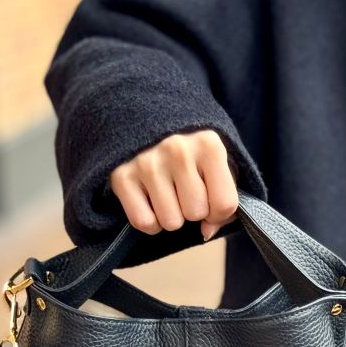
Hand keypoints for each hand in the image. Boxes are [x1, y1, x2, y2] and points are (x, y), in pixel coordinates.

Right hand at [109, 130, 237, 239]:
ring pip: (170, 222)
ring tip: (168, 192)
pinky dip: (150, 221)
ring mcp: (146, 163)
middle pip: (195, 214)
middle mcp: (177, 151)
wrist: (146, 114)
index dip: (220, 213)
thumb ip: (224, 196)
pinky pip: (144, 222)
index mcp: (209, 145)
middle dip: (194, 210)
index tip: (211, 201)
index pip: (224, 204)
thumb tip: (207, 231)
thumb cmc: (191, 147)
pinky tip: (151, 201)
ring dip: (171, 216)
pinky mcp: (121, 175)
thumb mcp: (217, 161)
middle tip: (185, 190)